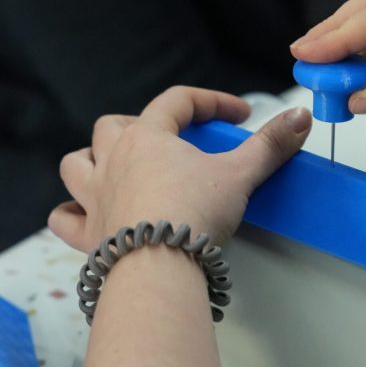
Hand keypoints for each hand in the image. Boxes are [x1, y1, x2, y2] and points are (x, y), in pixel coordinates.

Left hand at [49, 86, 311, 251]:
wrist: (158, 264)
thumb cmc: (192, 214)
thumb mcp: (241, 174)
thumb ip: (270, 144)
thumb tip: (299, 118)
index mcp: (147, 138)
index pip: (177, 102)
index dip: (210, 102)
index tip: (237, 114)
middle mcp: (113, 161)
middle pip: (113, 126)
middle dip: (138, 126)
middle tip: (168, 141)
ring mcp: (95, 197)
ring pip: (76, 164)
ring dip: (92, 161)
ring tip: (116, 167)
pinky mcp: (89, 235)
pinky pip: (65, 218)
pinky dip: (71, 213)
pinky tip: (85, 214)